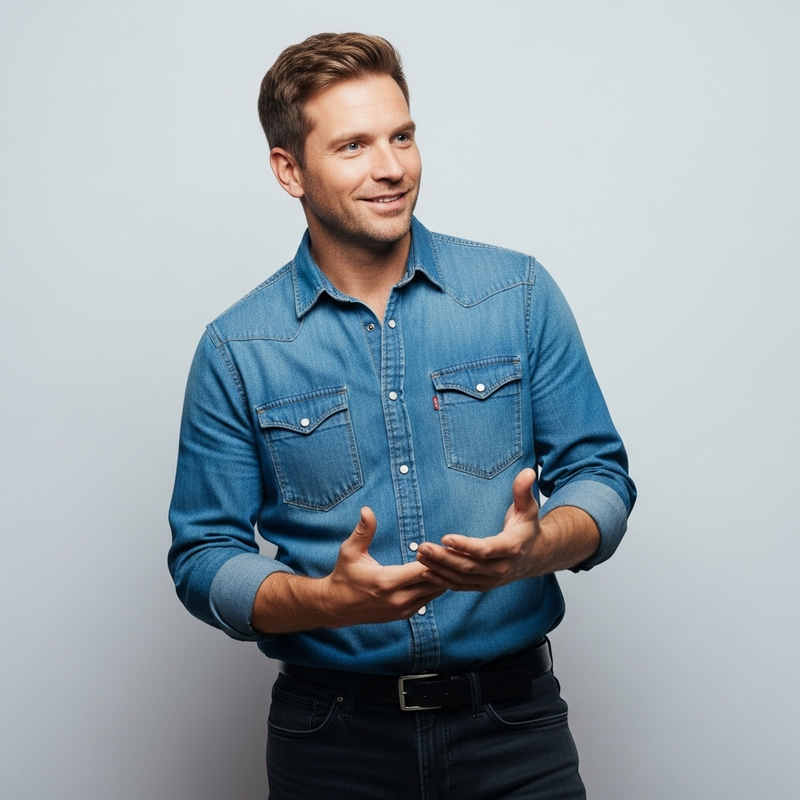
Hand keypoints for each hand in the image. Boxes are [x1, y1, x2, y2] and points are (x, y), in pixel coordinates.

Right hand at [254, 507, 447, 633]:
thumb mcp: (350, 551)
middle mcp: (398, 599)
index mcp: (387, 582)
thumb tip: (367, 510)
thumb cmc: (344, 576)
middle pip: (434, 583)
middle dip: (442, 566)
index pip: (422, 570)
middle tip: (450, 551)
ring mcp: (403, 610)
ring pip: (435, 593)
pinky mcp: (404, 615)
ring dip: (441, 576)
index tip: (436, 545)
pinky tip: (438, 573)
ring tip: (447, 560)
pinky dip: (435, 586)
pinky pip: (428, 600)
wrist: (336, 607)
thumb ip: (362, 531)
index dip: (432, 557)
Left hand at [415, 468, 542, 591]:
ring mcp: (491, 580)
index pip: (485, 549)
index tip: (445, 537)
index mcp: (511, 548)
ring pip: (461, 577)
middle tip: (422, 547)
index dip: (465, 545)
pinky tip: (426, 571)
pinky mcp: (483, 585)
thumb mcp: (528, 508)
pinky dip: (442, 580)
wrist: (534, 556)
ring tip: (420, 555)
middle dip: (443, 557)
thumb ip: (524, 491)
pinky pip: (460, 585)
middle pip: (468, 565)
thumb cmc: (526, 528)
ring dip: (438, 568)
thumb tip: (527, 472)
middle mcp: (501, 568)